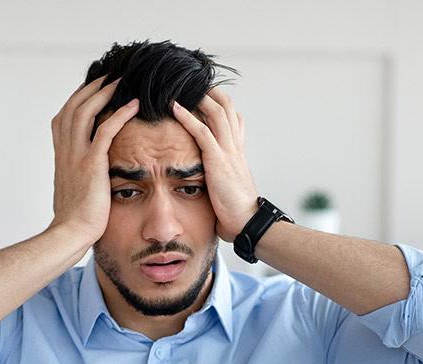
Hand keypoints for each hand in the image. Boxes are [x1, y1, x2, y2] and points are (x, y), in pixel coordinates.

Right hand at [49, 75, 140, 244]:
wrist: (70, 233)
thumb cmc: (74, 218)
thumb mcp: (73, 189)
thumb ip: (78, 174)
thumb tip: (86, 172)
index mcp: (61, 155)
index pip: (64, 116)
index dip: (78, 99)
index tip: (92, 89)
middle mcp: (65, 150)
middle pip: (74, 107)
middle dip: (91, 88)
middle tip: (109, 76)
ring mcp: (76, 156)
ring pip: (86, 112)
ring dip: (104, 93)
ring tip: (120, 81)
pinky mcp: (91, 164)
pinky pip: (106, 130)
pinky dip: (119, 114)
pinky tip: (132, 105)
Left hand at [171, 87, 259, 241]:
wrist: (248, 223)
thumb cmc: (237, 211)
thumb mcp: (230, 187)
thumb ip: (223, 176)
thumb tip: (215, 175)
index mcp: (237, 152)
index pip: (232, 119)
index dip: (220, 104)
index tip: (205, 94)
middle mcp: (235, 147)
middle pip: (227, 108)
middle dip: (210, 92)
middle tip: (191, 81)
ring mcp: (228, 152)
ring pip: (217, 113)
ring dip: (199, 97)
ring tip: (181, 86)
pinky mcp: (218, 161)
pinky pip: (202, 132)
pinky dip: (188, 117)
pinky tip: (174, 106)